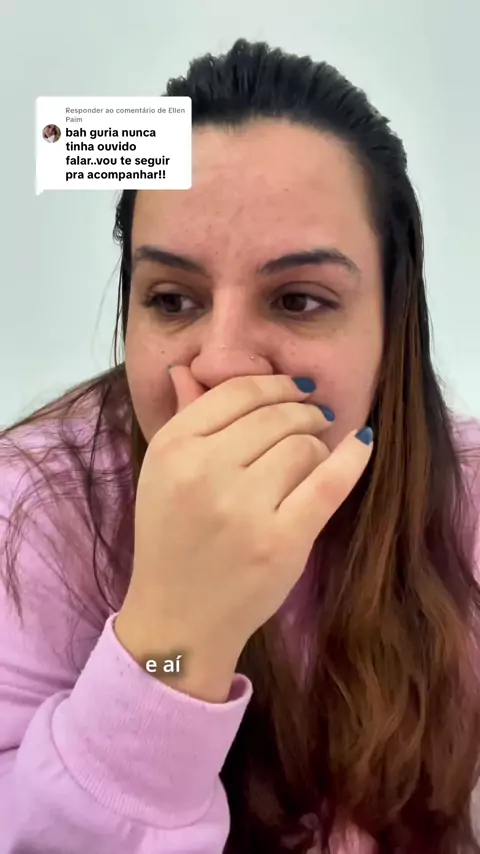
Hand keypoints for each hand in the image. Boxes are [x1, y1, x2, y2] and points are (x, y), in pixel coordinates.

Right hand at [115, 367, 372, 699]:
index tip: (296, 389)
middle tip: (314, 420)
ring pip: (304, 445)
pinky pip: (330, 481)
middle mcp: (205, 470)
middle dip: (303, 412)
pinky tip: (362, 443)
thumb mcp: (162, 475)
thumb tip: (192, 368)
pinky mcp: (282, 540)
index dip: (276, 384)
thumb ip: (184, 419)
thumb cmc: (171, 542)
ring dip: (316, 445)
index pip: (237, 392)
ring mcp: (244, 507)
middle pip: (276, 415)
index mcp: (173, 448)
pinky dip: (352, 457)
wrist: (178, 618)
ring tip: (311, 458)